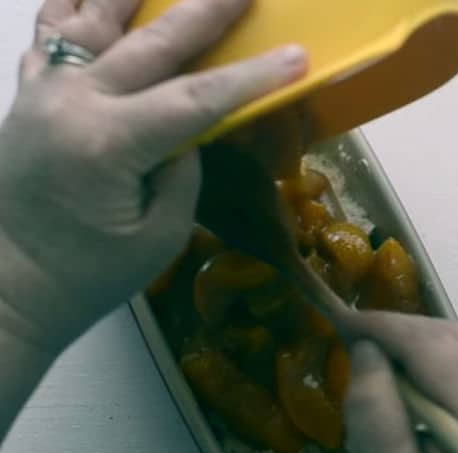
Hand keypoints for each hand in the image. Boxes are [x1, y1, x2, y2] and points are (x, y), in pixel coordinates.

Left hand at [0, 0, 306, 353]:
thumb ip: (181, 173)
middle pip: (152, 42)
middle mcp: (72, 102)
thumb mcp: (159, 238)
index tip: (295, 56)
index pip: (196, 99)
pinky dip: (71, 5)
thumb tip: (188, 129)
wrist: (8, 286)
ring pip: (90, 18)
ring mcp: (42, 92)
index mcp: (109, 144)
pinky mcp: (25, 96)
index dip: (251, 77)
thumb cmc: (88, 275)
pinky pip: (46, 34)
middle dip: (208, 10)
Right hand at [345, 313, 457, 452]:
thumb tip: (366, 348)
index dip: (378, 324)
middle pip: (446, 334)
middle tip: (353, 340)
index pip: (424, 341)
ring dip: (419, 342)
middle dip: (396, 330)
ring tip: (381, 360)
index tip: (337, 318)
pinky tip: (419, 379)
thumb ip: (372, 412)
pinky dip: (443, 358)